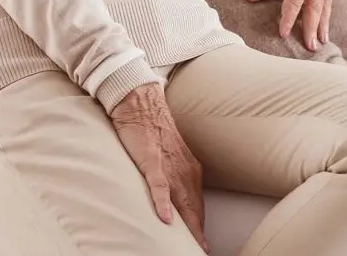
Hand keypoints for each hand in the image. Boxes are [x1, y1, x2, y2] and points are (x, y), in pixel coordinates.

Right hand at [111, 83, 208, 252]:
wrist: (142, 104)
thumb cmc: (153, 134)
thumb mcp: (168, 161)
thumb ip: (172, 181)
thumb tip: (172, 205)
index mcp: (190, 171)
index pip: (198, 207)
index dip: (200, 228)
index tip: (203, 246)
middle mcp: (185, 171)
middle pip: (194, 209)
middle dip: (198, 234)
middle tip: (200, 252)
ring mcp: (169, 166)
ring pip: (181, 201)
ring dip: (186, 226)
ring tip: (189, 246)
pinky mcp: (152, 160)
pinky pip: (159, 185)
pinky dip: (163, 202)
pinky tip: (166, 219)